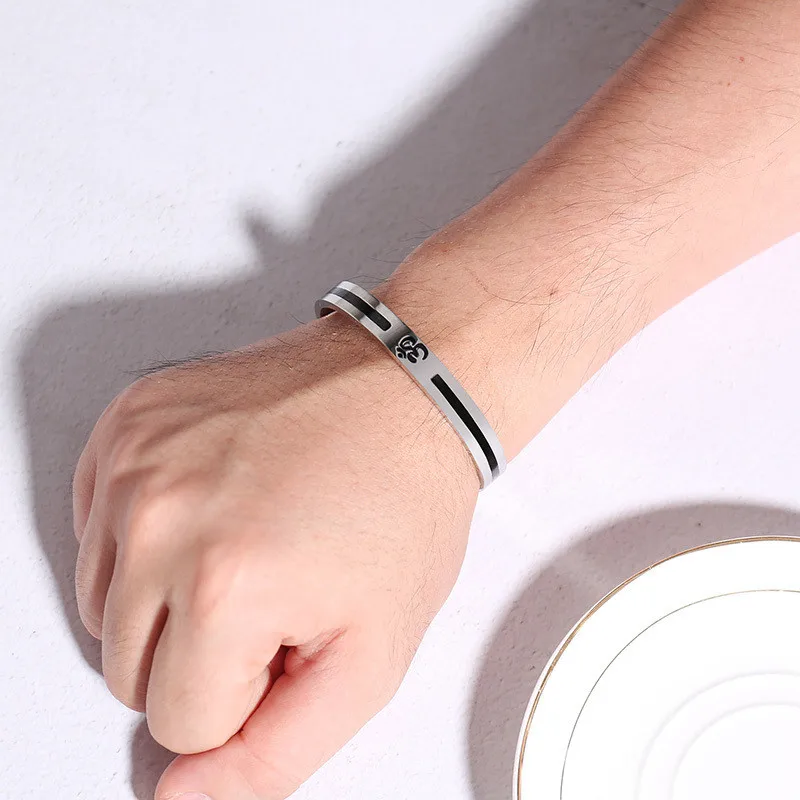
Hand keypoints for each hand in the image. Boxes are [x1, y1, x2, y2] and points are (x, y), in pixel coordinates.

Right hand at [73, 314, 477, 798]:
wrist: (403, 389)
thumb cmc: (402, 499)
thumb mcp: (371, 656)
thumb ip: (273, 753)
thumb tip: (184, 796)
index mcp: (224, 586)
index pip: (180, 723)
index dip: (247, 691)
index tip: (291, 633)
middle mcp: (161, 517)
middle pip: (129, 671)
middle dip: (204, 653)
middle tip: (275, 588)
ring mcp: (136, 461)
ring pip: (104, 606)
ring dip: (168, 597)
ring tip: (247, 544)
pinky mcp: (128, 424)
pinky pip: (96, 530)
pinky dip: (147, 538)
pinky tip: (218, 506)